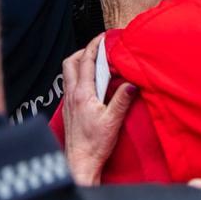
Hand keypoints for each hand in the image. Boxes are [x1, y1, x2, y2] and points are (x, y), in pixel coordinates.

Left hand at [61, 35, 137, 185]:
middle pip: (70, 63)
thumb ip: (122, 100)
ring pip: (69, 74)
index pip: (86, 62)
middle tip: (97, 48)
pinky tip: (91, 84)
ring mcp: (69, 102)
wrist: (80, 162)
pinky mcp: (70, 110)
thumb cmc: (94, 145)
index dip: (94, 46)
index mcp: (82, 94)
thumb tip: (132, 83)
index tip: (103, 37)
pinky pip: (71, 85)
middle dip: (83, 51)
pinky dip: (80, 77)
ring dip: (80, 63)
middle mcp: (72, 95)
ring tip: (95, 63)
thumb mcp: (113, 121)